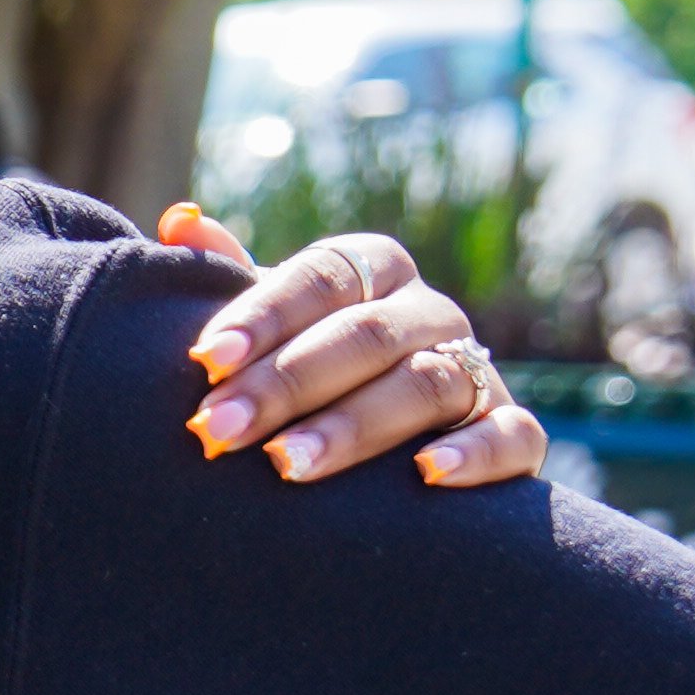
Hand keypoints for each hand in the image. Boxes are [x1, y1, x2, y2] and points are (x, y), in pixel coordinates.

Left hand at [172, 217, 552, 489]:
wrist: (388, 449)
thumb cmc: (308, 372)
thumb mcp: (271, 326)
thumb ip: (229, 277)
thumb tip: (180, 218)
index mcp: (372, 270)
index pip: (321, 278)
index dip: (264, 316)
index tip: (206, 358)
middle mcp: (429, 311)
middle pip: (364, 335)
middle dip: (286, 384)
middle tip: (219, 429)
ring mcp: (478, 368)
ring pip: (426, 384)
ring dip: (355, 426)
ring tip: (288, 465)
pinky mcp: (514, 433)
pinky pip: (510, 436)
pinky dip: (475, 454)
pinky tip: (427, 475)